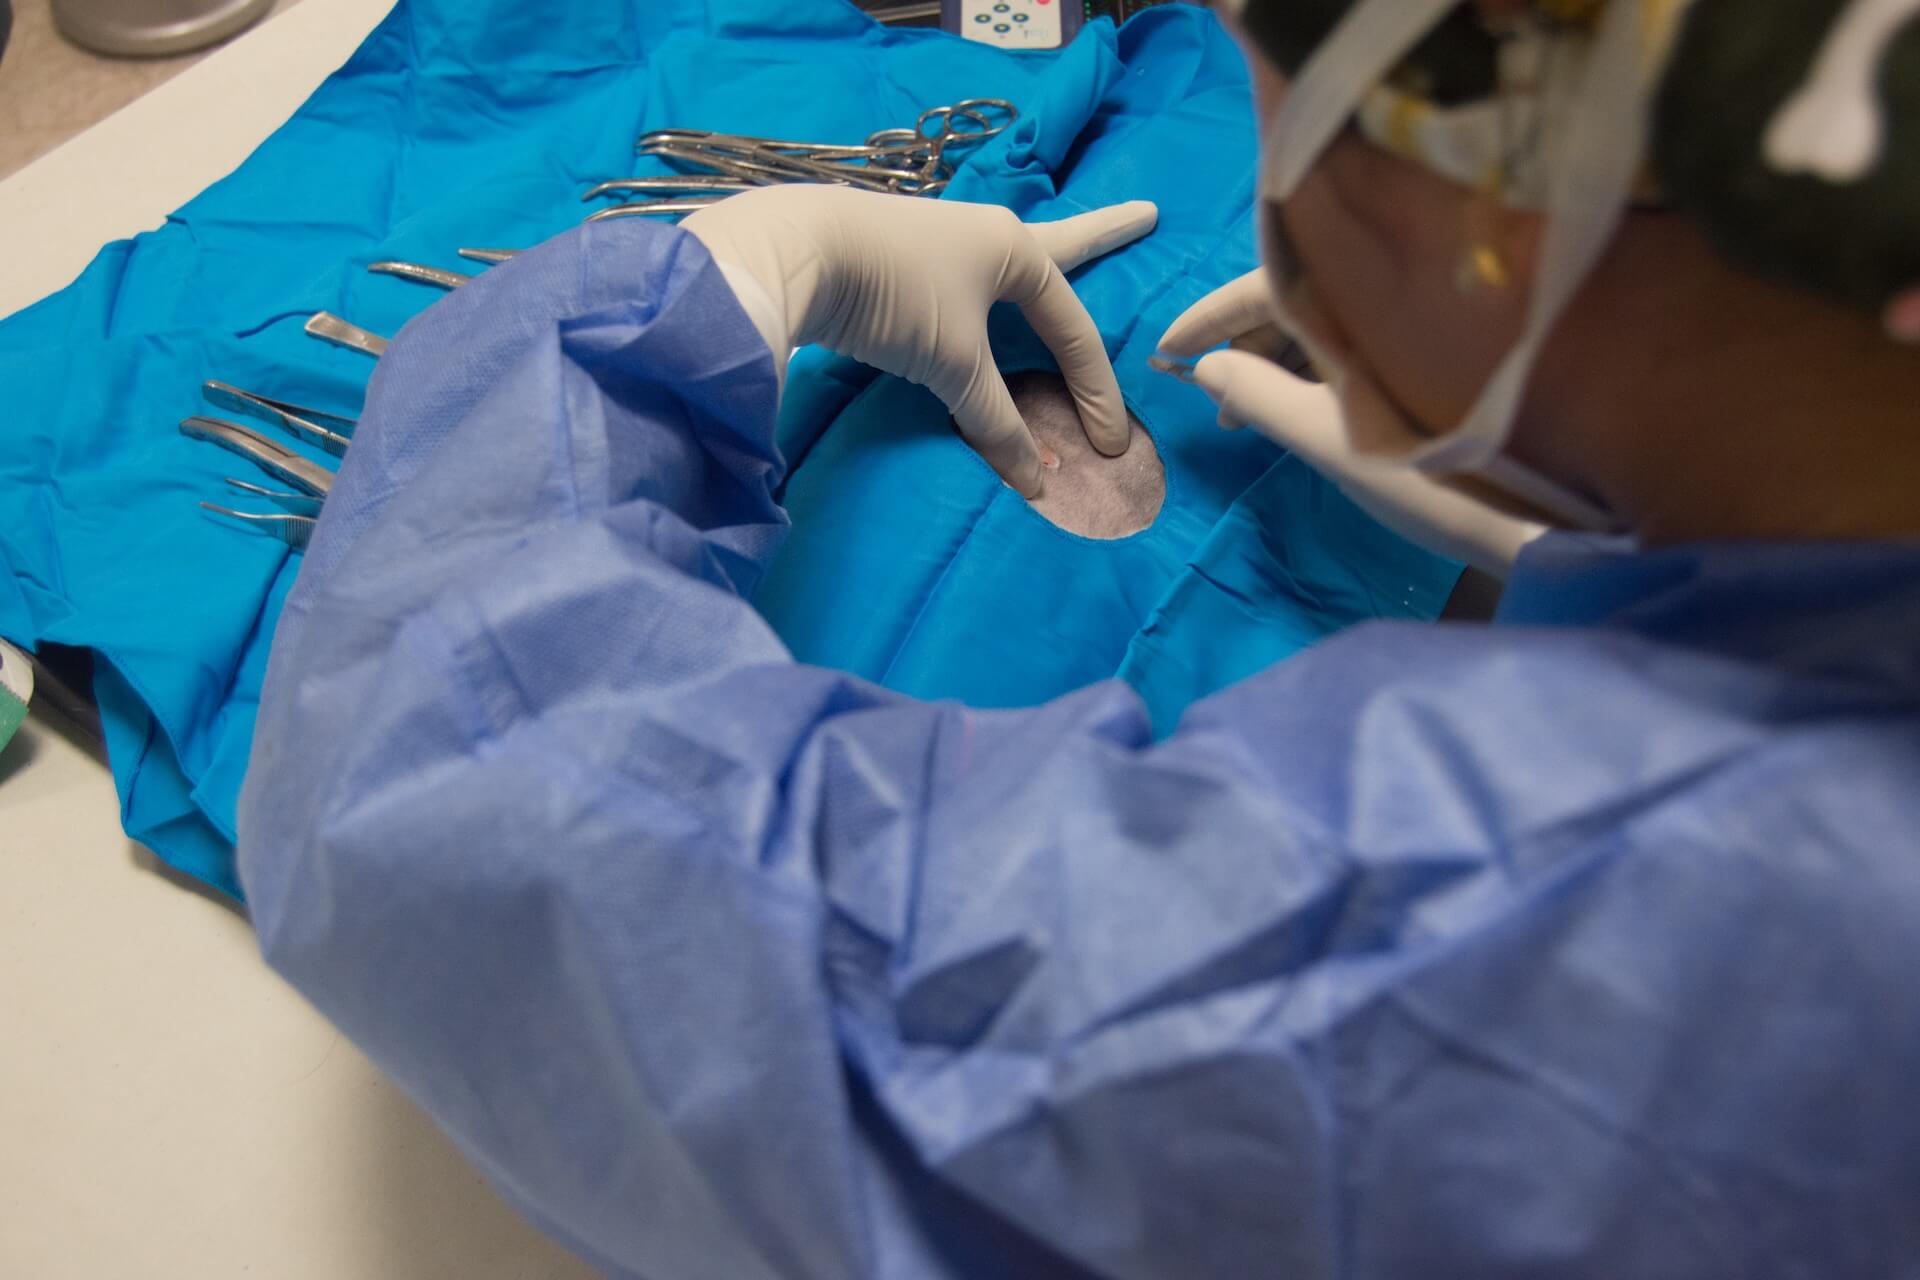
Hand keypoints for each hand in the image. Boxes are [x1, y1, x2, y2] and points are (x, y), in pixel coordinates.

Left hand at [685, 185, 1157, 495]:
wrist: (798, 253)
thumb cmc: (896, 297)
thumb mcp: (955, 366)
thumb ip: (997, 423)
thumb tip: (1035, 480)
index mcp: (1017, 250)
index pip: (1074, 329)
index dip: (1097, 393)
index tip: (1112, 445)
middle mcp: (987, 236)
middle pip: (1061, 249)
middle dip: (1104, 236)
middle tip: (1146, 216)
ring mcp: (944, 245)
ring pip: (1007, 274)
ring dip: (1037, 280)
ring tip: (1065, 261)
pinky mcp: (902, 263)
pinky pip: (966, 292)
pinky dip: (986, 307)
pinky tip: (983, 296)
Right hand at [1157, 272, 1544, 578]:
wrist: (1543, 516)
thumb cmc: (1430, 476)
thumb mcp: (1326, 437)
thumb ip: (1258, 393)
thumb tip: (1205, 366)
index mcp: (1363, 298)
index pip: (1266, 279)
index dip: (1211, 314)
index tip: (1164, 348)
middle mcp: (1393, 296)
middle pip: (1300, 291)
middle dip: (1243, 338)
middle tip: (1207, 392)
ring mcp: (1420, 326)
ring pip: (1329, 318)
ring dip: (1277, 356)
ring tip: (1240, 412)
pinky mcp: (1439, 359)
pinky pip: (1359, 341)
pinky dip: (1316, 366)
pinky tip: (1294, 406)